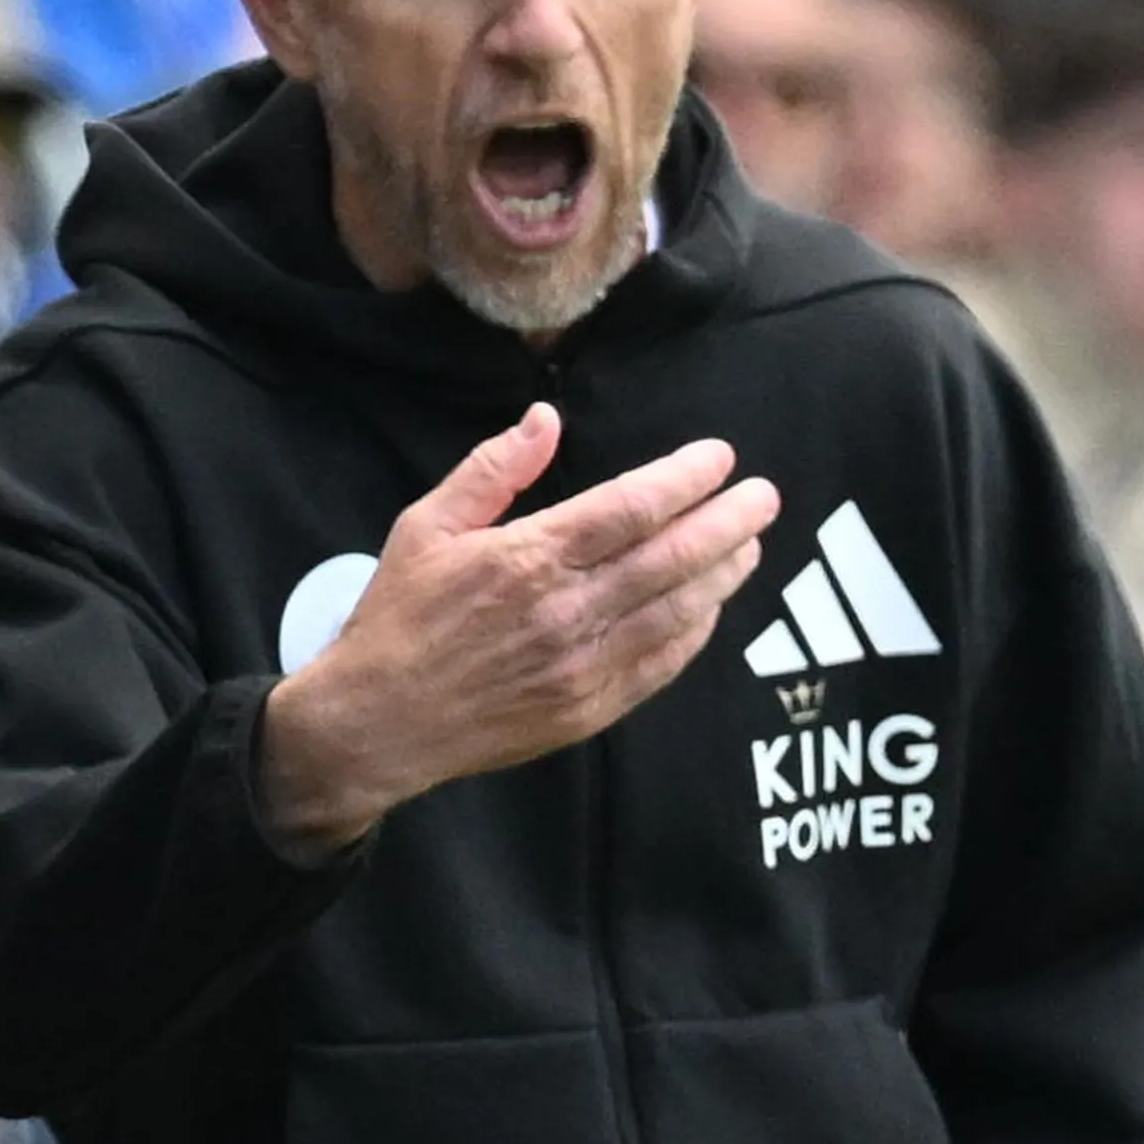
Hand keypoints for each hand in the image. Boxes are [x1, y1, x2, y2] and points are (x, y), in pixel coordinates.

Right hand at [260, 404, 777, 848]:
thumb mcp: (427, 526)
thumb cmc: (399, 617)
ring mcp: (581, 666)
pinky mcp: (587, 710)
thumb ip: (491, 470)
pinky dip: (694, 634)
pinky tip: (710, 609)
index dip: (686, 480)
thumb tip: (545, 419)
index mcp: (529, 557)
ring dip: (722, 575)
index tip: (720, 459)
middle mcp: (565, 612)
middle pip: (671, 558)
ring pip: (677, 613)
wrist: (379, 724)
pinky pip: (659, 667)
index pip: (632, 507)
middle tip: (765, 497)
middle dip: (728, 523)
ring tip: (751, 545)